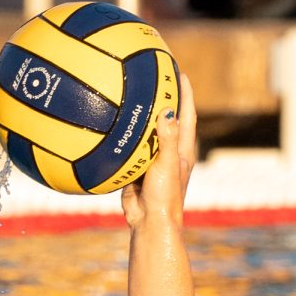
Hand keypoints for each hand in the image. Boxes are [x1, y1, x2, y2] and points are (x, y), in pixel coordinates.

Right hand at [121, 73, 196, 228]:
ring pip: (145, 134)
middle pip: (166, 119)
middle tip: (153, 77)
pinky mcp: (136, 169)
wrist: (148, 223)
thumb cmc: (165, 196)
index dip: (185, 93)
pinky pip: (128, 149)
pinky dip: (122, 136)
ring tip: (128, 95)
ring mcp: (152, 161)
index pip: (186, 114)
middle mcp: (169, 152)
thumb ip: (168, 138)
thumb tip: (167, 110)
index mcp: (183, 149)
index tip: (180, 72)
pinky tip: (108, 125)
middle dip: (162, 99)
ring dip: (139, 118)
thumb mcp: (168, 164)